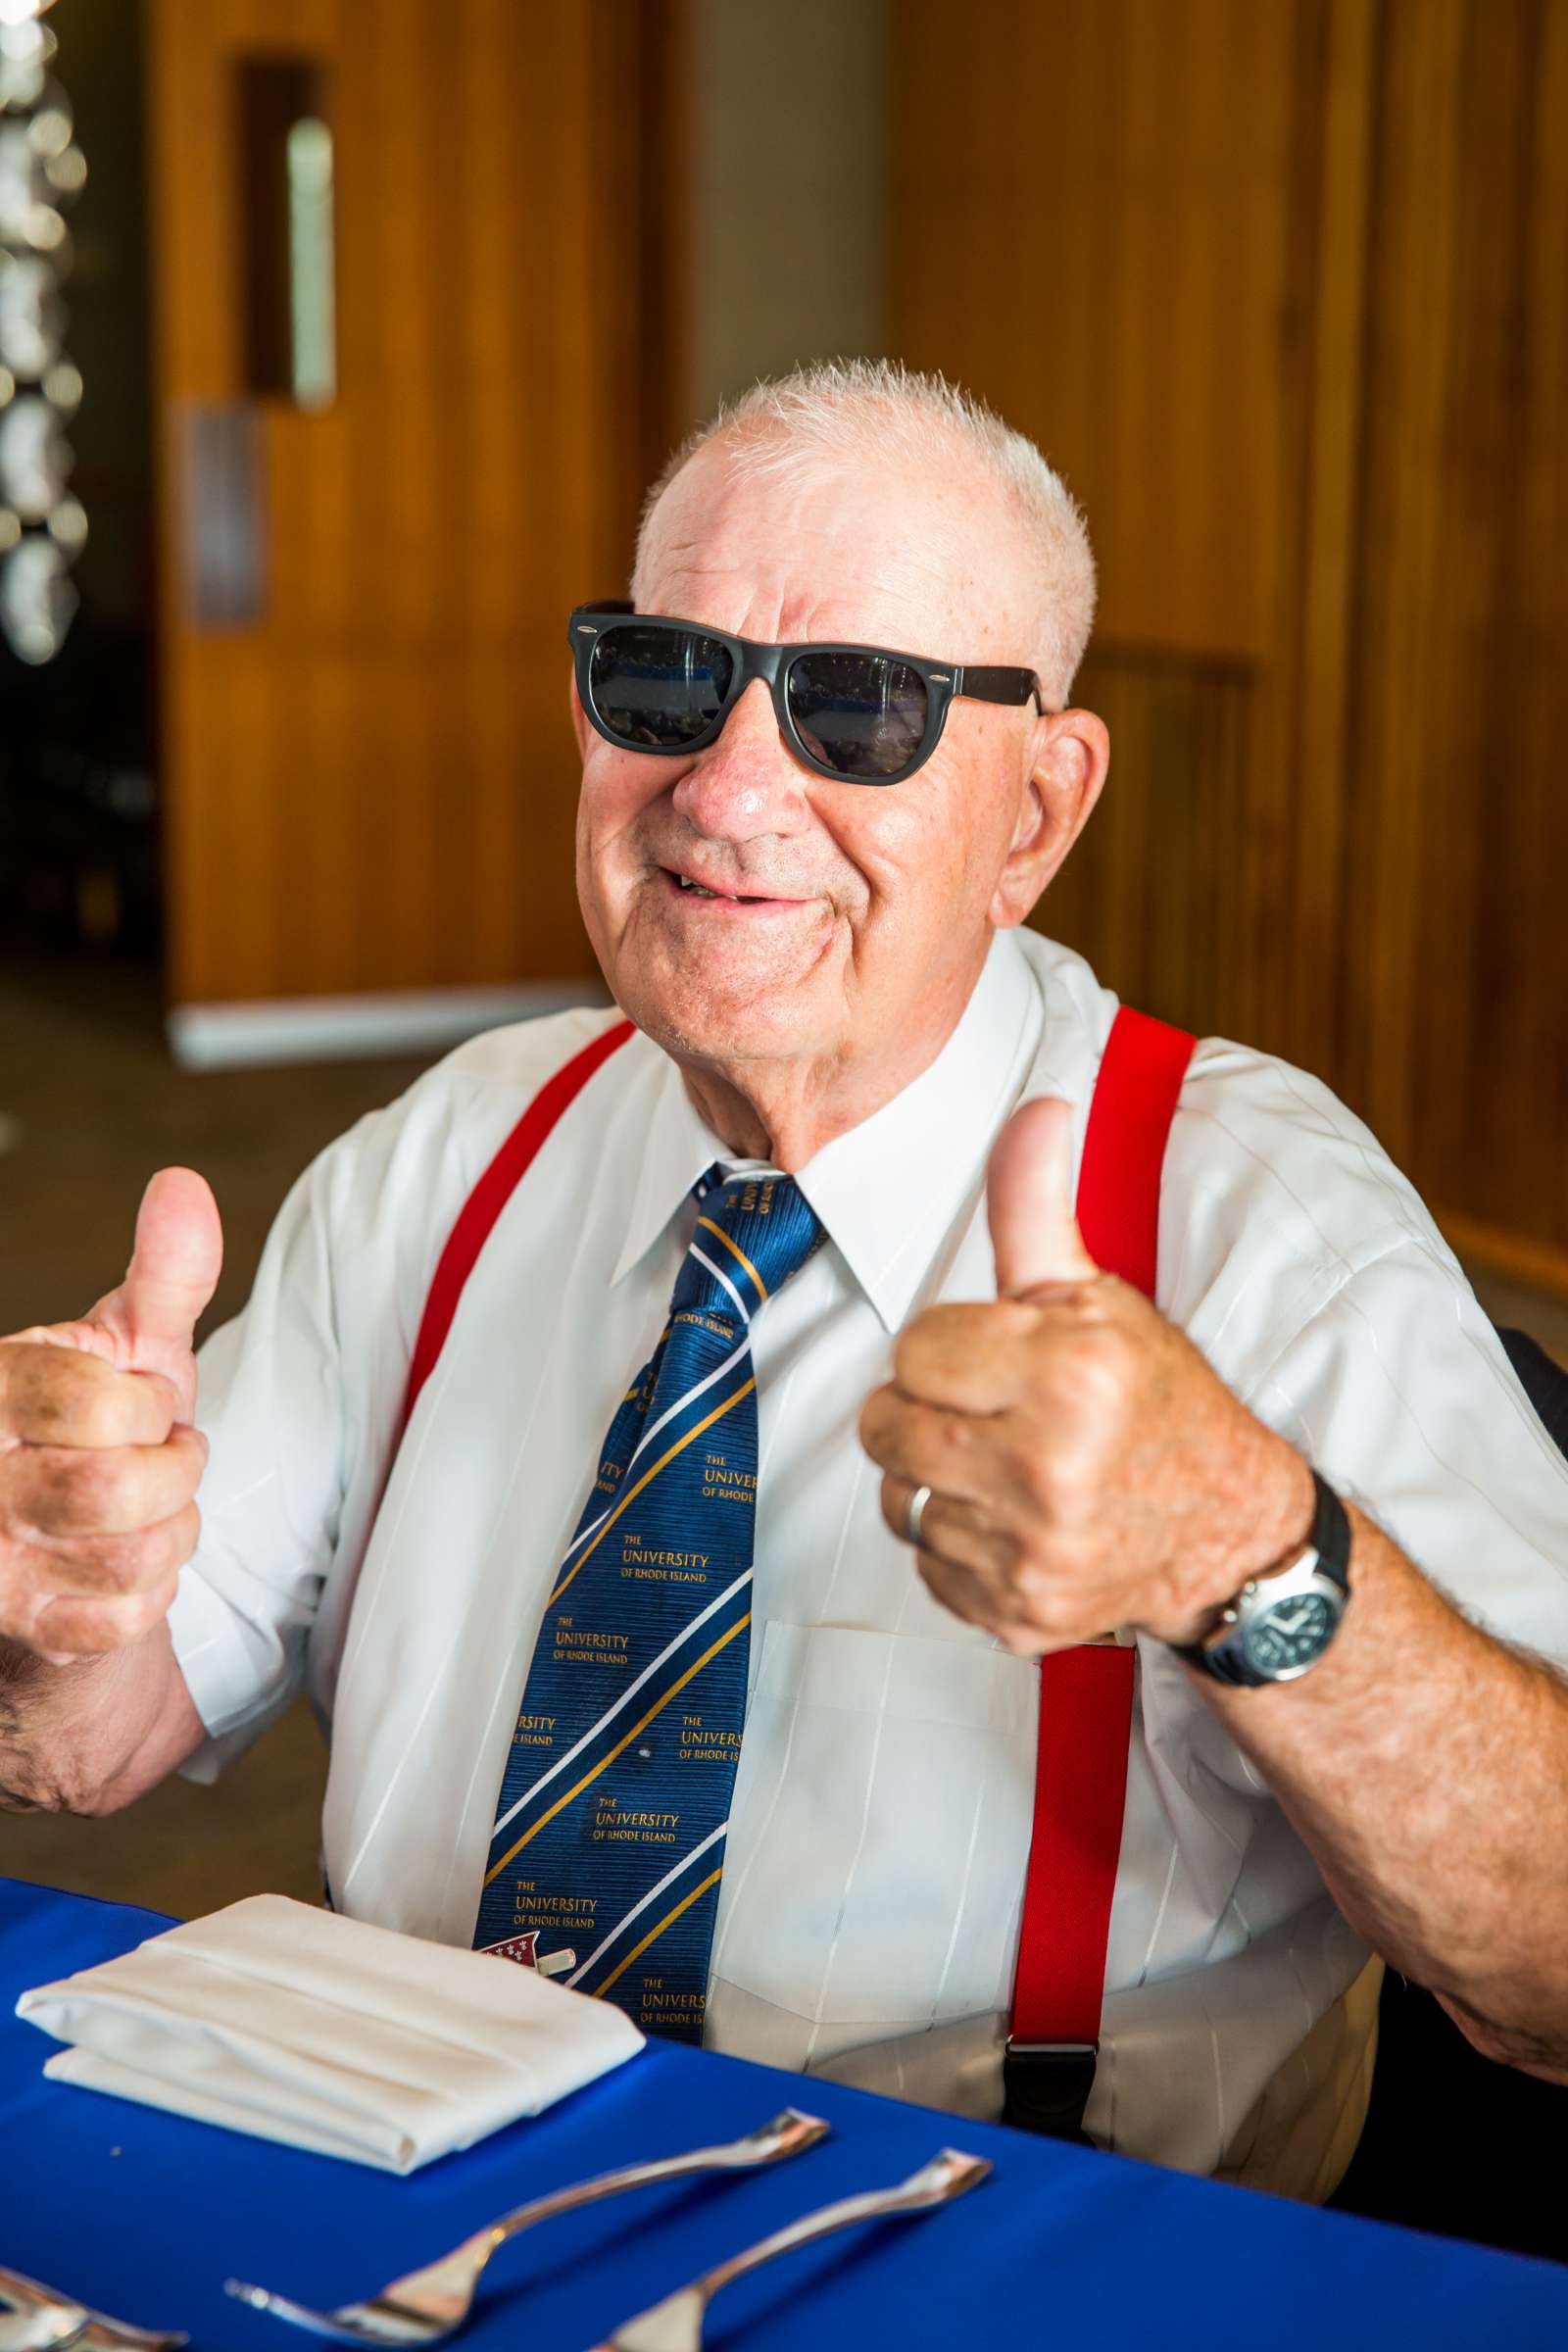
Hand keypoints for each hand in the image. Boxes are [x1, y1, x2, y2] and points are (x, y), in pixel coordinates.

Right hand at [0, 1169, 221, 1662]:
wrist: (64, 1543)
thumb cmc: (99, 1430)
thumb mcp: (131, 1347)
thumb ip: (164, 1275)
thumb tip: (183, 1186)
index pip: (103, 1405)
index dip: (148, 1408)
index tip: (136, 1407)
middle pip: (117, 1490)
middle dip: (171, 1473)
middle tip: (151, 1461)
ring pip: (131, 1557)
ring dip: (170, 1532)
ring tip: (144, 1510)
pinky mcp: (20, 1625)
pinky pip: (125, 1619)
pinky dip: (151, 1592)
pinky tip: (124, 1566)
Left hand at [859, 1098, 1314, 1652]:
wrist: (1227, 1531)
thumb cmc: (1155, 1401)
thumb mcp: (1097, 1295)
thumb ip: (1037, 1209)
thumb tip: (1035, 1108)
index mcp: (1069, 1376)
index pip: (914, 1347)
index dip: (950, 1346)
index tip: (999, 1357)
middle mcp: (1048, 1469)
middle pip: (886, 1423)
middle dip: (927, 1407)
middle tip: (993, 1410)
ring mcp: (1031, 1552)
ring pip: (899, 1495)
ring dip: (935, 1476)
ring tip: (1004, 1463)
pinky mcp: (1015, 1613)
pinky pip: (927, 1563)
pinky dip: (957, 1542)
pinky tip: (1013, 1519)